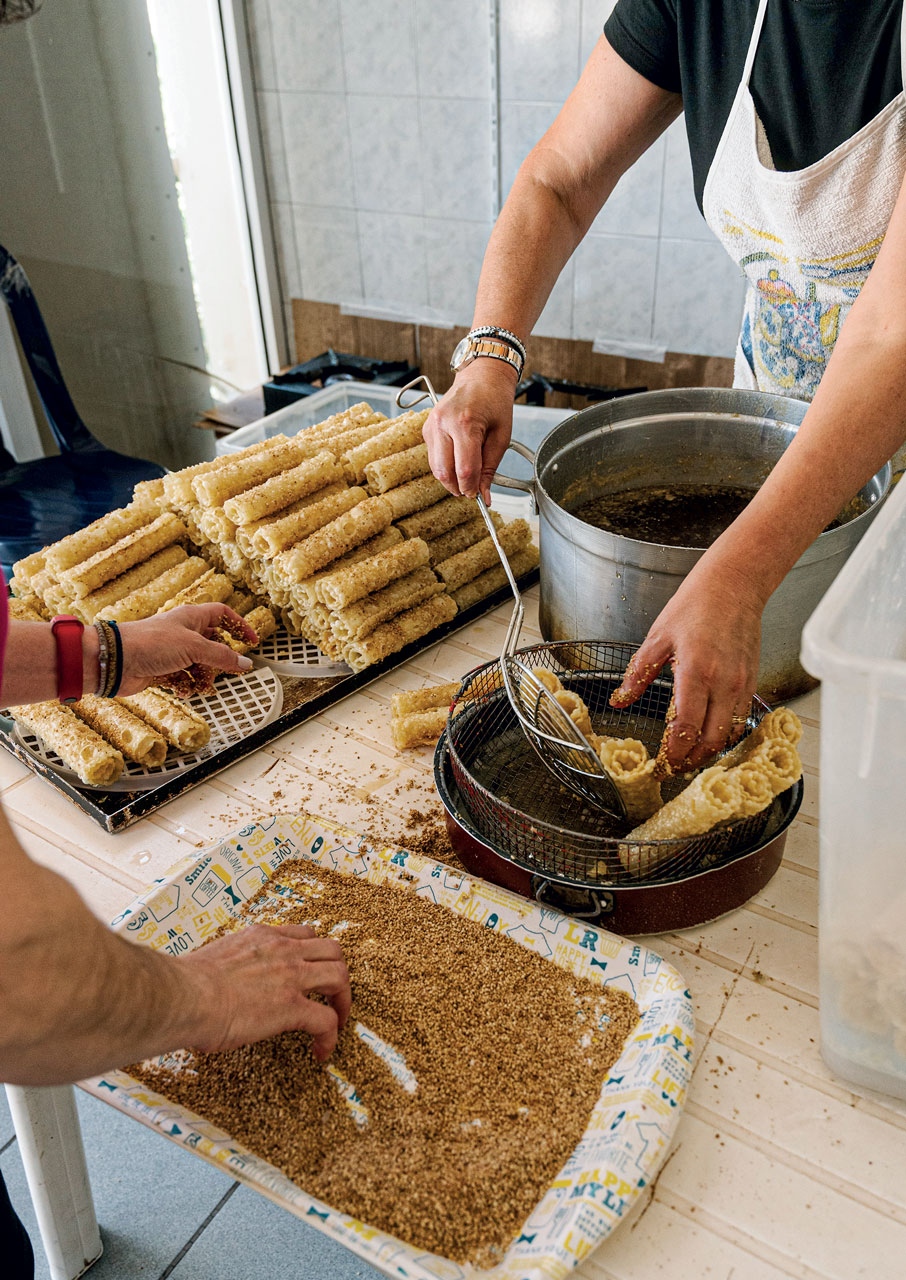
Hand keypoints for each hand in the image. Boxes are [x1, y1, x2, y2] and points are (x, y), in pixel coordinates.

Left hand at [117, 604, 258, 694]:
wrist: (115, 661)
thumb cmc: (150, 643)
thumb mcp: (194, 648)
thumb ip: (222, 657)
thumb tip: (245, 663)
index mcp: (191, 617)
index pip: (222, 615)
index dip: (239, 626)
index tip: (252, 641)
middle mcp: (183, 633)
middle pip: (212, 645)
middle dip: (219, 661)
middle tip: (225, 672)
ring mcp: (172, 652)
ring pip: (199, 665)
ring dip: (203, 678)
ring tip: (200, 686)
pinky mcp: (162, 669)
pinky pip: (183, 679)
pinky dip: (186, 686)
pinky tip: (183, 691)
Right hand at [178, 924, 350, 1060]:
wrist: (183, 997)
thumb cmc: (185, 984)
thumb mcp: (215, 958)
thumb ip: (230, 964)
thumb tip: (219, 983)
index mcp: (262, 937)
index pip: (304, 934)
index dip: (314, 955)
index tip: (311, 974)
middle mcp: (282, 950)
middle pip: (333, 950)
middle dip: (338, 973)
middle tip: (333, 996)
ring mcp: (290, 976)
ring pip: (340, 976)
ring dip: (343, 1000)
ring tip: (337, 1022)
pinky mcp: (291, 1006)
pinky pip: (326, 1020)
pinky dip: (330, 1037)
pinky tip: (321, 1053)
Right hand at [423, 360, 518, 501]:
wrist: (481, 376)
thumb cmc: (495, 400)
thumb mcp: (501, 436)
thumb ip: (490, 467)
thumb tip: (484, 495)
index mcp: (465, 423)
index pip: (465, 469)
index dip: (471, 488)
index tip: (478, 496)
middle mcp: (443, 423)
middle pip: (444, 472)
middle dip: (458, 487)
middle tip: (471, 491)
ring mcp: (431, 425)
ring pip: (435, 467)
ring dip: (450, 479)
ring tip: (466, 478)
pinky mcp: (427, 428)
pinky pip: (433, 457)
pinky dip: (445, 465)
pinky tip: (458, 460)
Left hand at [609, 562, 764, 769]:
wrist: (734, 586)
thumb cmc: (695, 605)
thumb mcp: (657, 637)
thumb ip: (638, 674)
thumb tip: (620, 700)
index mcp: (695, 671)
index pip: (687, 727)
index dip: (674, 752)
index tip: (662, 764)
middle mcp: (723, 682)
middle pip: (711, 739)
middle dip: (692, 760)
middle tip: (674, 768)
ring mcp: (741, 683)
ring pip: (730, 733)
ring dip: (710, 751)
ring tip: (690, 757)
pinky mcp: (752, 681)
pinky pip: (742, 718)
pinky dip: (725, 734)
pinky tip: (709, 735)